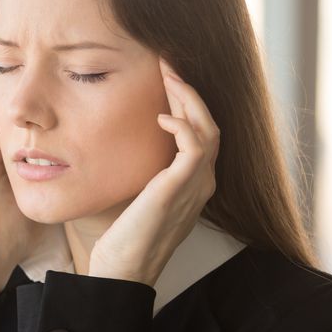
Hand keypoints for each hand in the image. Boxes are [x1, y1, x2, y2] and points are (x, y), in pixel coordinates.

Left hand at [89, 60, 218, 285]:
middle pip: (209, 123)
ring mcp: (195, 186)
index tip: (165, 75)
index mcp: (193, 181)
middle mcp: (201, 181)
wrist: (122, 268)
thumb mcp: (136, 191)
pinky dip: (184, 126)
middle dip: (189, 90)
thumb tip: (122, 138)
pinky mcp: (180, 189)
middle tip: (167, 63)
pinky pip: (196, 148)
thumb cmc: (122, 234)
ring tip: (168, 75)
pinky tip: (163, 117)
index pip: (201, 130)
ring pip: (209, 129)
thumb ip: (142, 168)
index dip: (186, 100)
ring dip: (189, 99)